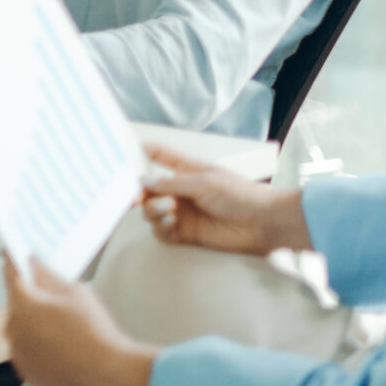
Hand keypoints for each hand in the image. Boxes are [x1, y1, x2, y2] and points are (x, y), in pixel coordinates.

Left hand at [3, 255, 156, 385]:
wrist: (107, 369)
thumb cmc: (92, 329)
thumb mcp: (73, 291)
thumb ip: (46, 274)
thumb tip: (33, 263)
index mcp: (23, 304)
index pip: (11, 275)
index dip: (12, 260)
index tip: (11, 250)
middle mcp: (13, 328)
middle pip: (16, 304)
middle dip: (29, 297)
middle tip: (49, 295)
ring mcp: (17, 351)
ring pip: (20, 328)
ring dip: (32, 323)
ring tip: (59, 325)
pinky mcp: (25, 369)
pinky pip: (25, 349)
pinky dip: (36, 344)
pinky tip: (58, 344)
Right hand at [138, 144, 310, 255]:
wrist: (263, 223)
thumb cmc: (239, 194)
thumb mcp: (203, 181)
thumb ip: (171, 182)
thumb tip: (142, 182)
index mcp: (186, 170)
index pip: (159, 156)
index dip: (142, 152)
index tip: (123, 151)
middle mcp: (181, 191)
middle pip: (148, 190)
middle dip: (140, 192)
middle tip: (137, 196)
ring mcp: (183, 213)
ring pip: (152, 212)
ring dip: (153, 210)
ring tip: (169, 208)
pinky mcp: (186, 234)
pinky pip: (161, 232)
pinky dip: (160, 227)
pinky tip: (170, 222)